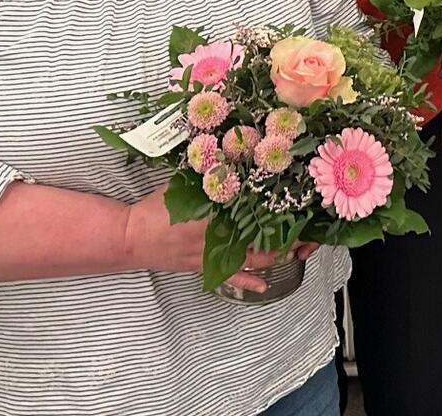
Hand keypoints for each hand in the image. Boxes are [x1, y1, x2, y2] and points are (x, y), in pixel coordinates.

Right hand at [121, 191, 317, 292]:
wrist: (130, 237)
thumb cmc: (156, 208)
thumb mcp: (185, 183)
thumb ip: (213, 174)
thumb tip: (238, 155)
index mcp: (218, 214)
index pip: (261, 212)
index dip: (285, 210)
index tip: (304, 204)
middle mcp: (222, 238)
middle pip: (266, 238)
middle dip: (292, 235)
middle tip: (312, 229)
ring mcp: (215, 256)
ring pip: (256, 259)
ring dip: (279, 255)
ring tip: (300, 250)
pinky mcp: (206, 268)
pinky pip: (234, 278)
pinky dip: (250, 281)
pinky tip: (265, 285)